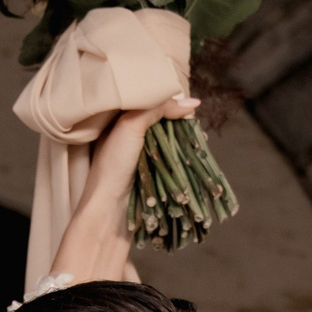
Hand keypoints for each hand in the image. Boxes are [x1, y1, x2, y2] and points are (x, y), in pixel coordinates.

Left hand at [48, 97, 198, 285]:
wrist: (110, 209)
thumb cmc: (114, 164)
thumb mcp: (132, 125)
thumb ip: (158, 109)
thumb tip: (192, 103)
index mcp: (120, 121)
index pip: (150, 103)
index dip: (169, 102)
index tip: (189, 106)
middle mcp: (130, 136)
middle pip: (162, 122)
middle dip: (181, 122)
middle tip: (196, 124)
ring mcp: (141, 155)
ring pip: (169, 141)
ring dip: (185, 140)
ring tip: (201, 139)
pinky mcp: (151, 173)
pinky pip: (171, 159)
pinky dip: (183, 156)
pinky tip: (196, 155)